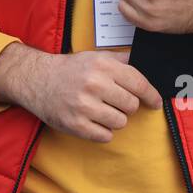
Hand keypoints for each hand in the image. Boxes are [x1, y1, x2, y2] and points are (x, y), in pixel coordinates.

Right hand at [0, 44, 161, 142]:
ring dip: (114, 119)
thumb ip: (121, 60)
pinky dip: (102, 131)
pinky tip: (92, 120)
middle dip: (126, 106)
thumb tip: (146, 64)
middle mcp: (94, 85)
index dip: (151, 96)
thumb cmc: (70, 69)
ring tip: (100, 110)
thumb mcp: (95, 57)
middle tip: (113, 101)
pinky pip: (105, 136)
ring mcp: (84, 106)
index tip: (155, 103)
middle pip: (131, 106)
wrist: (37, 80)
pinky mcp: (76, 124)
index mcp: (102, 66)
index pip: (139, 84)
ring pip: (120, 122)